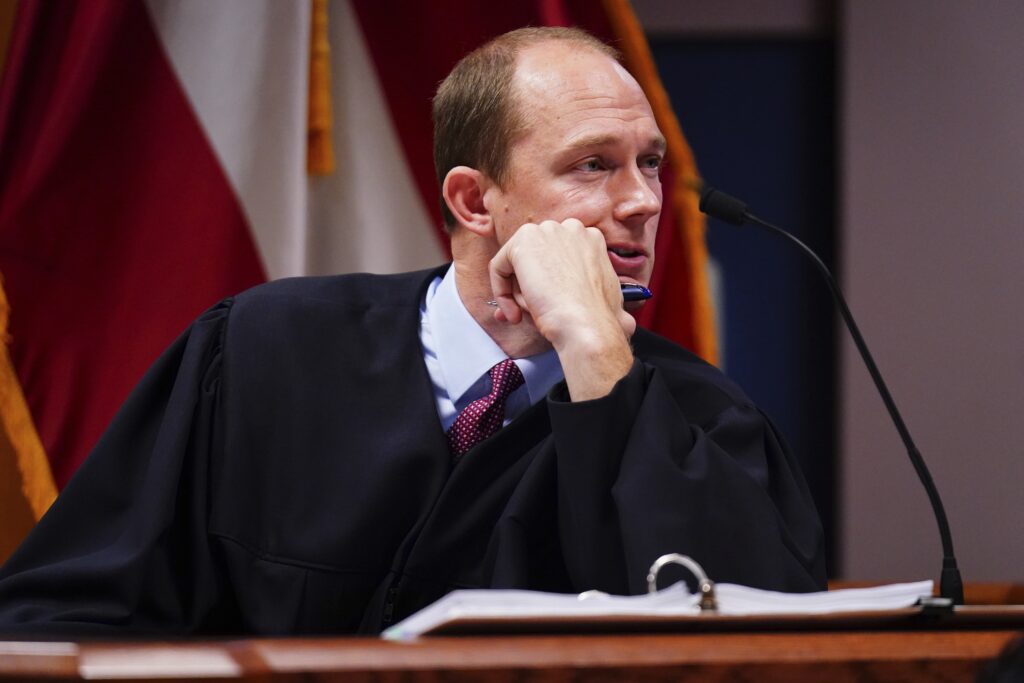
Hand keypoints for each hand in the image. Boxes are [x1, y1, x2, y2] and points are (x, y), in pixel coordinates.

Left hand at [488, 219, 634, 399]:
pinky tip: (514, 313)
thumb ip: (580, 287)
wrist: (587, 325)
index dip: (545, 283)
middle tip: (527, 314)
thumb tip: (573, 302)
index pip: (554, 256)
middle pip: (535, 258)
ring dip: (518, 293)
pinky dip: (500, 292)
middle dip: (527, 287)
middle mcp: (570, 228)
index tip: (544, 306)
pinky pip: (498, 267)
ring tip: (530, 315)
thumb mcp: (599, 294)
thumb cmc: (598, 318)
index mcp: (591, 238)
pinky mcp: (523, 243)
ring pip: (518, 264)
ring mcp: (547, 232)